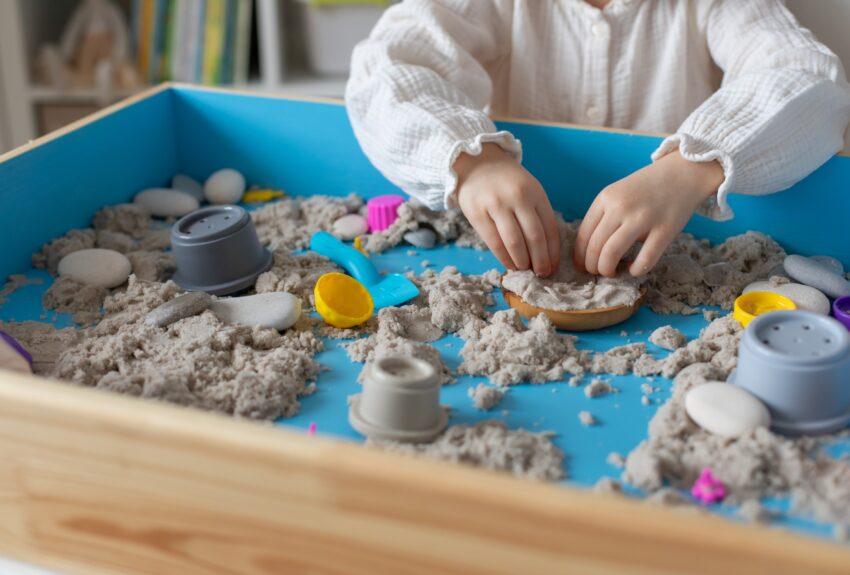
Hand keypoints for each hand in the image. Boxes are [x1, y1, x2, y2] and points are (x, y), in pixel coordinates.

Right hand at [454, 143, 559, 276]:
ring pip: (514, 242)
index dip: (552, 252)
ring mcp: (496, 205)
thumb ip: (537, 215)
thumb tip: (545, 252)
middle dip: (540, 261)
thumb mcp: (529, 190)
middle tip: (541, 273)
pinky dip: (504, 258)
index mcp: (535, 193)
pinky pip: (494, 242)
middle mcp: (517, 197)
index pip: (549, 228)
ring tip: (525, 269)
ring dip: (522, 262)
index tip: (553, 267)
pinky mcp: (478, 213)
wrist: (476, 164)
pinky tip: (509, 265)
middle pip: (534, 237)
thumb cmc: (507, 182)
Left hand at [574, 151, 723, 276]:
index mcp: (606, 198)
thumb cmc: (647, 188)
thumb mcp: (618, 193)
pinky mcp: (665, 229)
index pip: (583, 235)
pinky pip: (644, 260)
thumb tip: (589, 251)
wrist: (683, 172)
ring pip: (611, 254)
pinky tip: (634, 269)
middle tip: (598, 272)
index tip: (582, 266)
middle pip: (594, 247)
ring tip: (612, 272)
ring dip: (607, 270)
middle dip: (592, 267)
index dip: (580, 256)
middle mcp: (621, 207)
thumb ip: (603, 216)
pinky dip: (635, 271)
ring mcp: (643, 218)